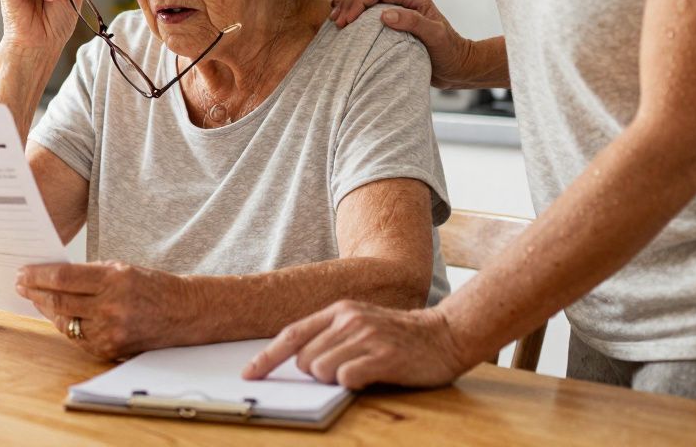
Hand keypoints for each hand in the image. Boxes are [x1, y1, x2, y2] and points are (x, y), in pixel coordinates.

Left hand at [16, 261, 194, 359]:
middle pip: (59, 301)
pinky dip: (66, 325)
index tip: (24, 272)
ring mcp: (110, 332)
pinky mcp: (110, 349)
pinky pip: (78, 338)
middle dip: (35, 292)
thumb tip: (52, 276)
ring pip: (65, 322)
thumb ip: (88, 273)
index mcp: (114, 280)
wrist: (184, 312)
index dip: (39, 275)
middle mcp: (111, 307)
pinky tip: (57, 315)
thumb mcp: (121, 268)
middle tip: (21, 284)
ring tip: (36, 299)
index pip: (64, 277)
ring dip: (46, 310)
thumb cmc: (152, 286)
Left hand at [241, 301, 473, 389]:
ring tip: (361, 371)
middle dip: (315, 374)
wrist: (447, 334)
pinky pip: (345, 378)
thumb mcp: (362, 324)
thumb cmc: (400, 337)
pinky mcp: (383, 356)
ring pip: (320, 370)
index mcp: (339, 310)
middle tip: (343, 370)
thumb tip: (300, 363)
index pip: (292, 335)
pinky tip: (371, 377)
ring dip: (334, 380)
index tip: (249, 374)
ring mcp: (366, 336)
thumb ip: (332, 336)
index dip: (267, 357)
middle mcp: (348, 319)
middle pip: (304, 359)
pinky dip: (352, 384)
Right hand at [328, 0, 474, 89]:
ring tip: (333, 20)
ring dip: (348, 7)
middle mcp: (404, 2)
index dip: (358, 2)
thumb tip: (385, 15)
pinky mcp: (393, 25)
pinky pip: (368, 16)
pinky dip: (353, 16)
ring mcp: (398, 12)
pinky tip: (342, 22)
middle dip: (349, 4)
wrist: (458, 68)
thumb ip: (413, 23)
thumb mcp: (435, 37)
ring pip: (366, 2)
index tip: (346, 21)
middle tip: (336, 22)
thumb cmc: (450, 54)